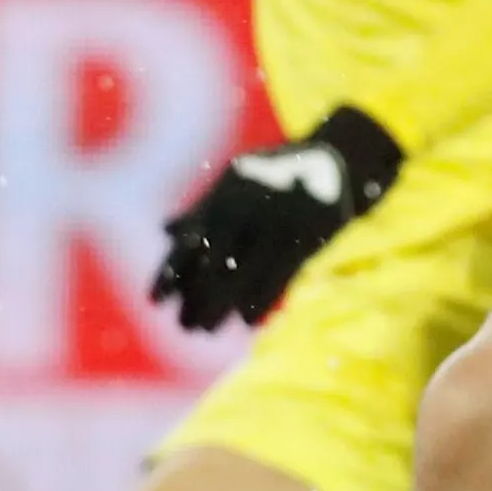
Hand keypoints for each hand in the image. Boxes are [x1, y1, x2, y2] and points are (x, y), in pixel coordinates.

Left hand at [149, 104, 402, 330]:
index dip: (171, 271)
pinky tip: (248, 320)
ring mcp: (279, 219)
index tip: (155, 301)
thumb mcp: (239, 181)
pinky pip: (279, 276)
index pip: (191, 238)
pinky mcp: (309, 234)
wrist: (336, 161)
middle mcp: (249, 203)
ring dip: (222, 306)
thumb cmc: (279, 175)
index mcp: (228, 190)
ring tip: (207, 329)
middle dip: (195, 296)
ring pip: (244, 273)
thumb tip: (165, 229)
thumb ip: (204, 207)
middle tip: (184, 325)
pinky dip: (261, 300)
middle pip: (213, 261)